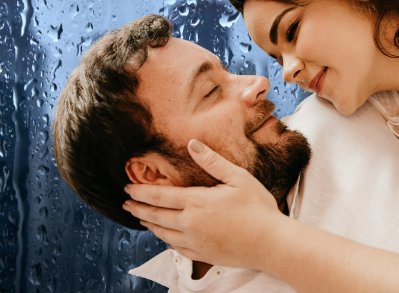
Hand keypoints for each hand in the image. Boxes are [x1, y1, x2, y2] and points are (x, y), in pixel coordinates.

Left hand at [123, 139, 286, 269]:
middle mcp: (190, 223)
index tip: (127, 188)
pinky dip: (165, 239)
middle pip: (155, 215)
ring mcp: (195, 241)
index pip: (159, 195)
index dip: (140, 191)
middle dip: (138, 208)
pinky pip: (176, 247)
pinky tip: (164, 236)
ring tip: (141, 217)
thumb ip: (212, 161)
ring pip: (163, 233)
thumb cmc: (258, 208)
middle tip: (126, 203)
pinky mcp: (203, 254)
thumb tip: (192, 144)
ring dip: (149, 224)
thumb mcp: (238, 178)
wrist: (271, 243)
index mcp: (196, 202)